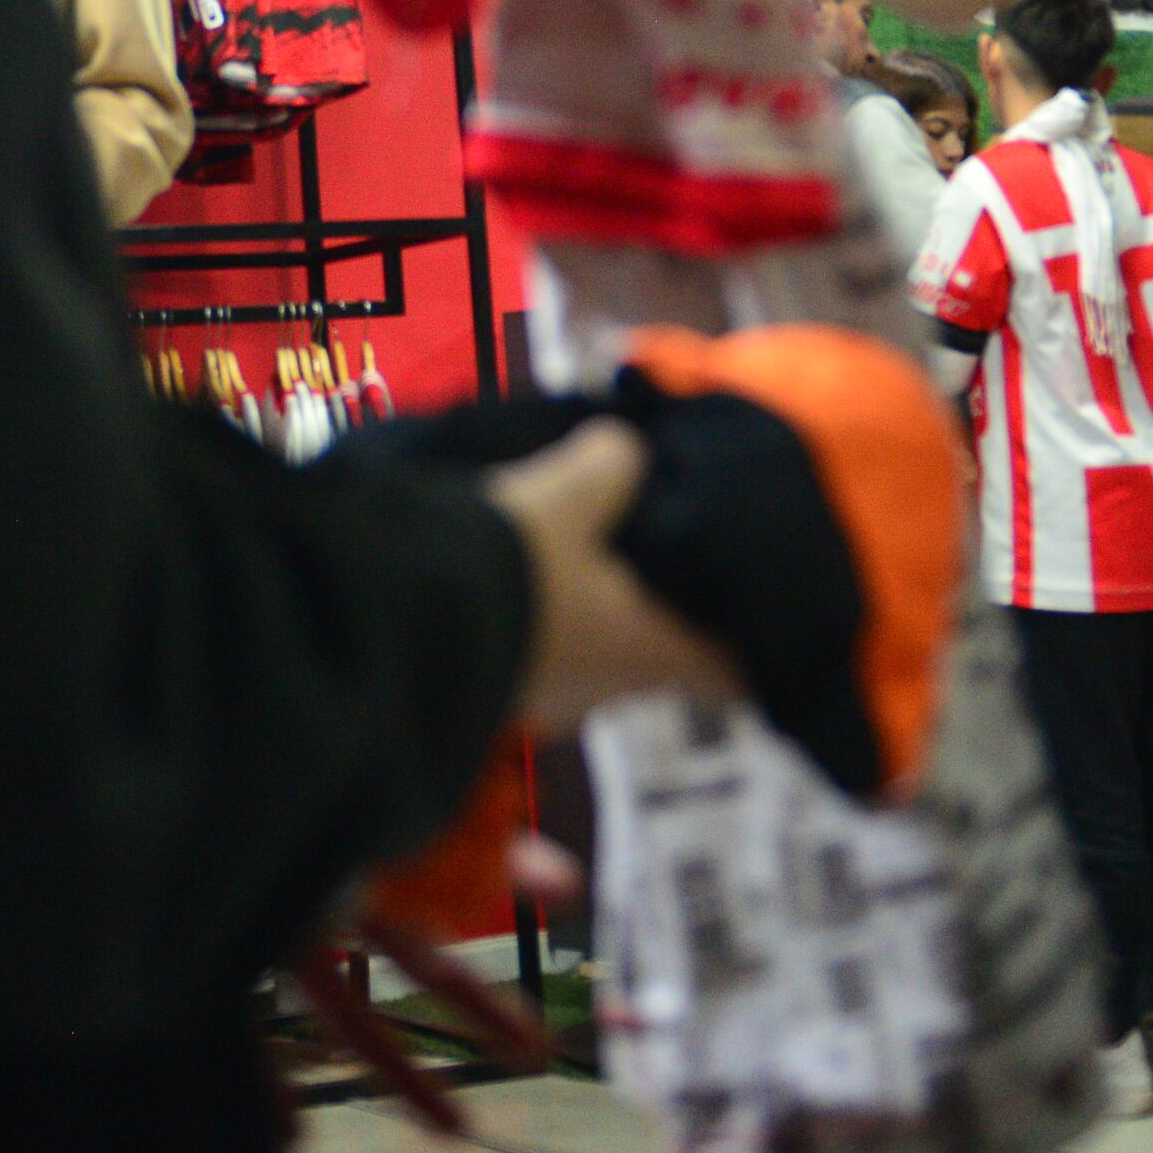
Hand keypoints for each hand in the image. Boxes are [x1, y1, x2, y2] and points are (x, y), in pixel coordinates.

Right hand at [488, 419, 738, 728]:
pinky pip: (541, 651)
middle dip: (658, 602)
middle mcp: (608, 691)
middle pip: (660, 654)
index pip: (736, 673)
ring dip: (592, 608)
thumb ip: (616, 462)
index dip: (751, 639)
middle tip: (655, 543)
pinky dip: (541, 615)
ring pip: (595, 651)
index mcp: (651, 653)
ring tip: (580, 543)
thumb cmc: (514, 561)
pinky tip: (521, 566)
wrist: (400, 614)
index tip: (748, 598)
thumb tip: (623, 452)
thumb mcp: (573, 488)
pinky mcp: (497, 690)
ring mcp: (549, 699)